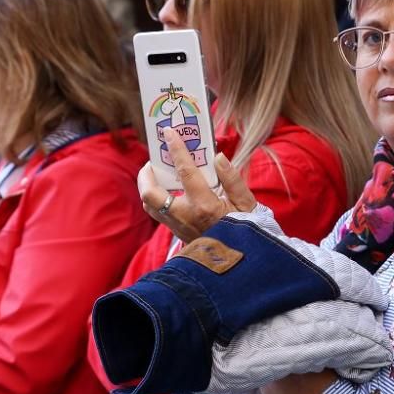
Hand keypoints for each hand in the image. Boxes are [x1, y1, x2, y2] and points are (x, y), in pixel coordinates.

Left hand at [138, 130, 256, 240]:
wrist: (242, 260)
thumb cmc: (246, 229)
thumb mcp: (246, 202)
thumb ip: (232, 178)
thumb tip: (218, 157)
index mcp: (204, 205)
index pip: (185, 171)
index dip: (176, 149)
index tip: (169, 132)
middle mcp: (185, 216)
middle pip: (150, 194)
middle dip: (146, 174)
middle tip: (154, 160)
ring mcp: (178, 227)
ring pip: (151, 206)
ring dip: (149, 187)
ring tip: (157, 173)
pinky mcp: (177, 233)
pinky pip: (160, 214)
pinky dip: (158, 198)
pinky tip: (169, 189)